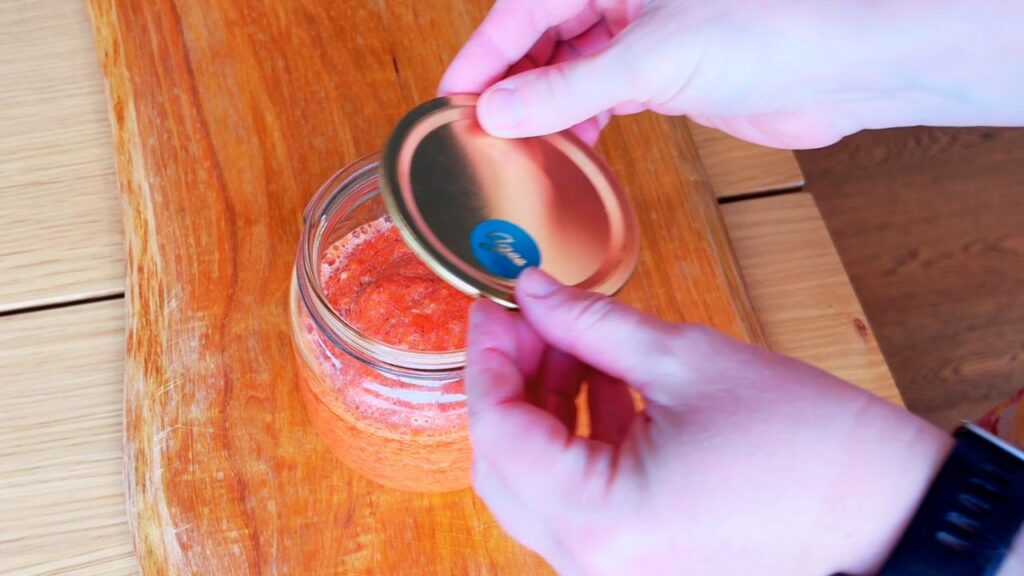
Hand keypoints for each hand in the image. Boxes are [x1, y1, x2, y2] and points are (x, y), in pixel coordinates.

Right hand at [441, 0, 1023, 147]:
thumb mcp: (650, 59)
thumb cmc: (772, 30)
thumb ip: (568, 87)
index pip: (524, 8)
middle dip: (512, 81)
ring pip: (571, 68)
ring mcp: (645, 36)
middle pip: (543, 36)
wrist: (844, 67)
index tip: (452, 95)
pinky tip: (567, 144)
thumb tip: (501, 109)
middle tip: (479, 125)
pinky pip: (604, 95)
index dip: (484, 53)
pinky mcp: (666, 75)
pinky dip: (581, 120)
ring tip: (516, 142)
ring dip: (544, 105)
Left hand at [466, 269, 950, 574]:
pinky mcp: (638, 556)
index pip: (499, 430)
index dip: (488, 357)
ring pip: (539, 480)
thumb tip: (534, 291)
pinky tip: (605, 382)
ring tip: (575, 342)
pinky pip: (580, 496)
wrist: (885, 504)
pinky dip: (579, 438)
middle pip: (506, 463)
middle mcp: (594, 560)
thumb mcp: (685, 360)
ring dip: (546, 406)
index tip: (493, 306)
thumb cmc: (805, 443)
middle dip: (513, 381)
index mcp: (599, 519)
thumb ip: (591, 324)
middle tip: (531, 319)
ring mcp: (615, 566)